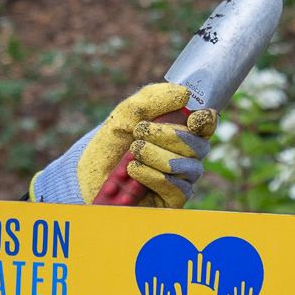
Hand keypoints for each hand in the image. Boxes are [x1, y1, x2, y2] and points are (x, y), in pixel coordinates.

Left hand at [28, 82, 216, 206]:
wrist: (89, 178)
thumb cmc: (109, 146)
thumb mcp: (124, 116)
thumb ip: (151, 100)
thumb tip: (185, 94)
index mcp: (178, 131)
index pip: (205, 124)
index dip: (205, 121)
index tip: (192, 118)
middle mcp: (185, 156)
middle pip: (199, 145)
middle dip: (168, 135)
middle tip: (139, 132)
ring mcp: (181, 180)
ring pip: (189, 166)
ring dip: (157, 156)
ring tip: (133, 153)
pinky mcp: (172, 201)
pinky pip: (178, 188)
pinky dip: (153, 175)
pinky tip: (134, 170)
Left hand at [176, 254, 219, 294]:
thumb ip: (179, 292)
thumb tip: (176, 283)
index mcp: (190, 289)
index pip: (190, 276)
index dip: (190, 268)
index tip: (190, 260)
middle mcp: (198, 288)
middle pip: (199, 274)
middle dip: (199, 265)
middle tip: (199, 255)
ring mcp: (205, 291)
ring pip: (206, 277)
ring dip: (207, 270)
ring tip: (208, 262)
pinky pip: (214, 285)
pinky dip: (215, 279)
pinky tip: (216, 273)